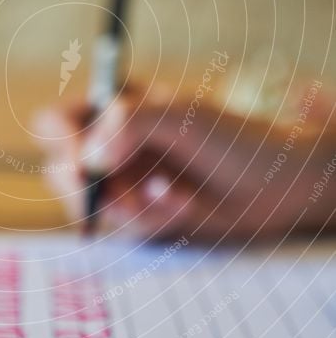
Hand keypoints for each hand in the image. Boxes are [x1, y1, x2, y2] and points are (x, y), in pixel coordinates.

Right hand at [34, 83, 335, 241]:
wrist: (277, 185)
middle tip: (103, 194)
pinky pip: (128, 228)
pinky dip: (155, 219)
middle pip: (60, 169)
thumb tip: (88, 158)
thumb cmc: (233, 139)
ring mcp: (125, 184)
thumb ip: (130, 125)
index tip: (80, 161)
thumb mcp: (181, 118)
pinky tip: (186, 204)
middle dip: (83, 187)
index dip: (59, 141)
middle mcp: (112, 147)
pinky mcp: (143, 218)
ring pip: (93, 206)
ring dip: (128, 206)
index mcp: (114, 110)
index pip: (59, 122)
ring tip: (170, 194)